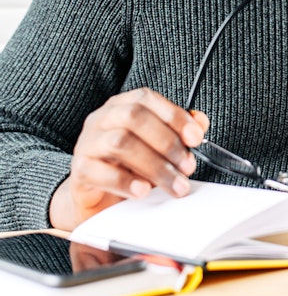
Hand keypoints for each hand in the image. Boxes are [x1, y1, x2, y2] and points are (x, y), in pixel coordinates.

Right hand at [49, 88, 208, 230]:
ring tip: (174, 185)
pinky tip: (143, 192)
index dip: (174, 116)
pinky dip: (125, 182)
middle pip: (134, 117)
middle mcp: (102, 118)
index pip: (146, 99)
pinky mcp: (79, 170)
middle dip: (167, 142)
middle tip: (188, 166)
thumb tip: (200, 122)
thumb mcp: (158, 146)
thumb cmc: (131, 165)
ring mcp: (87, 143)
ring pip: (120, 142)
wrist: (97, 196)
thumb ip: (179, 131)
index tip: (196, 138)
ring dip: (154, 165)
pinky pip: (99, 171)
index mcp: (122, 105)